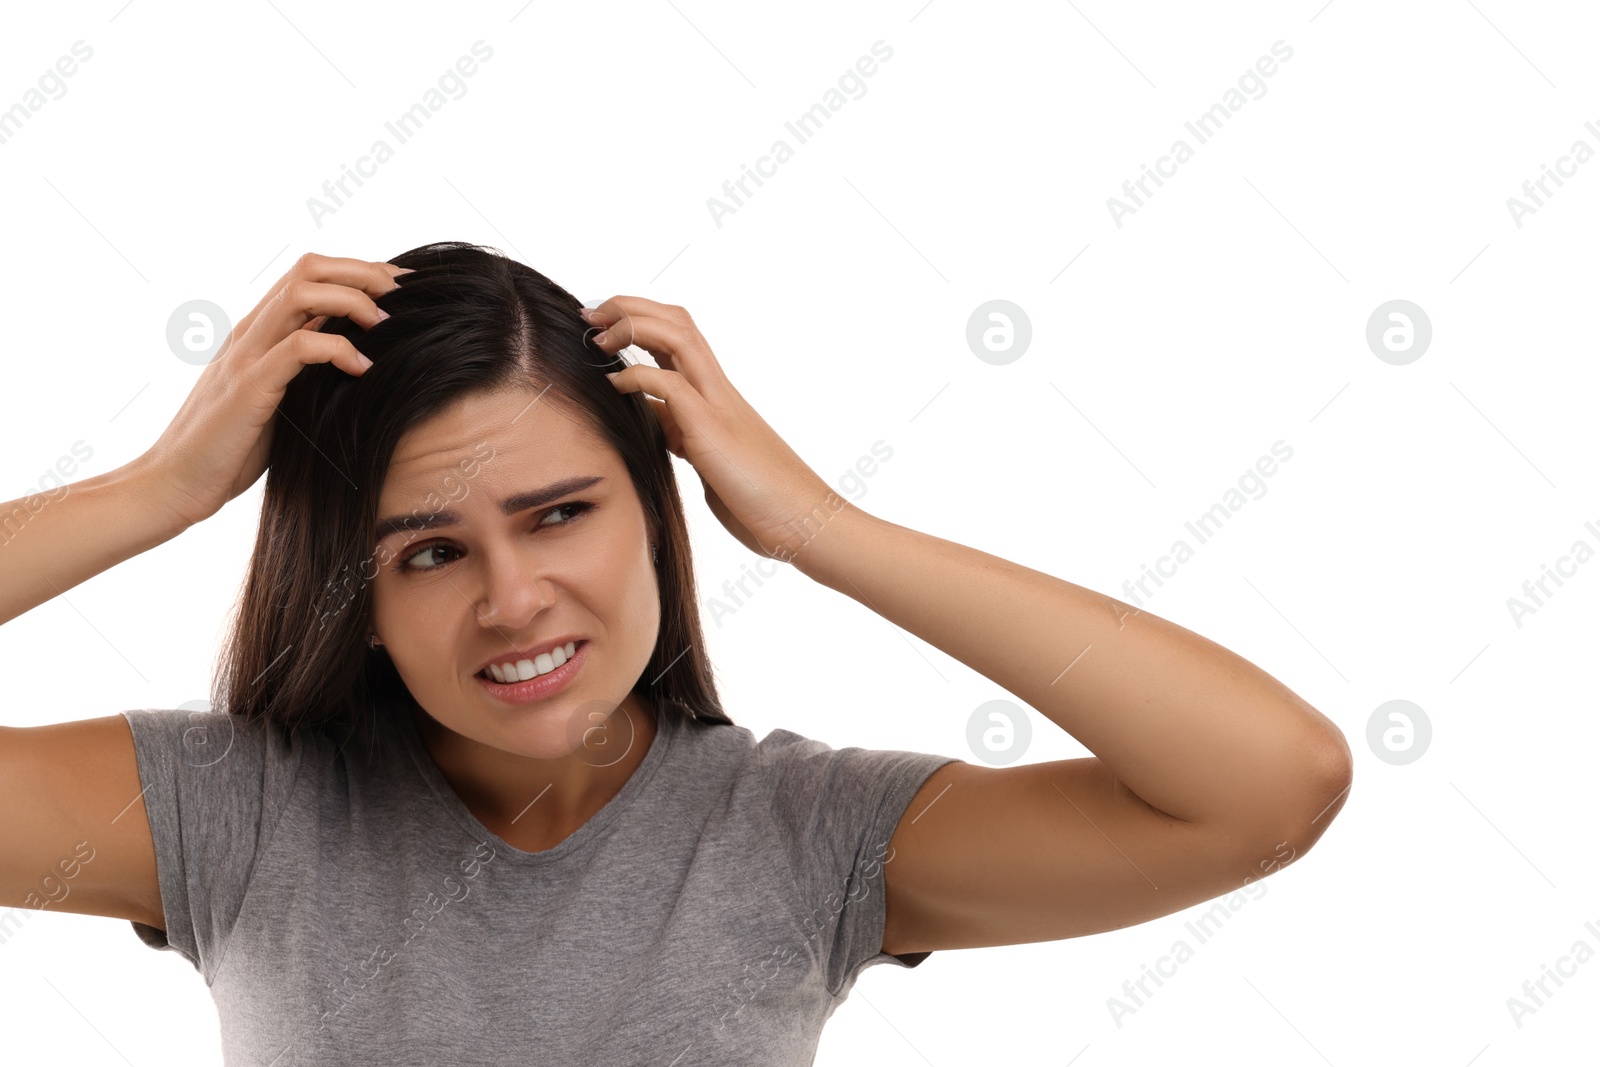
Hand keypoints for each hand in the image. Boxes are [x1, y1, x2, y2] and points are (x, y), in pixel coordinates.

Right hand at [139, 253, 407, 528]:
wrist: (174, 483)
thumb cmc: (232, 448)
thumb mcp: (280, 400)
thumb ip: (307, 373)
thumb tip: (362, 364)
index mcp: (258, 331)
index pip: (310, 275)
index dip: (360, 271)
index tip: (402, 288)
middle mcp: (250, 332)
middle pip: (309, 269)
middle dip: (364, 272)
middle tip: (406, 295)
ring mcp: (246, 355)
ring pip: (301, 294)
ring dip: (353, 301)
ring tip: (387, 326)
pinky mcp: (249, 387)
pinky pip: (299, 348)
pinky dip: (339, 350)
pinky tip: (363, 371)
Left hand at [587, 297, 845, 562]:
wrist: (806, 524)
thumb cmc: (763, 500)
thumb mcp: (708, 459)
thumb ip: (683, 435)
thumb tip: (655, 422)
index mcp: (717, 396)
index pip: (679, 335)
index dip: (640, 319)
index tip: (602, 326)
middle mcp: (718, 391)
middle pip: (677, 321)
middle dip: (630, 306)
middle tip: (592, 314)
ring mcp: (717, 406)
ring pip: (678, 336)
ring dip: (632, 325)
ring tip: (597, 336)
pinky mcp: (711, 431)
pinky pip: (669, 384)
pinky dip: (635, 375)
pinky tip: (613, 384)